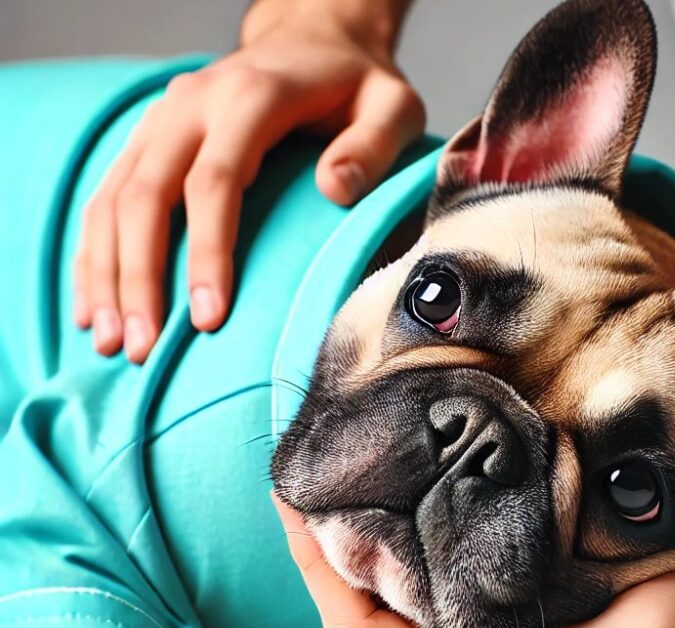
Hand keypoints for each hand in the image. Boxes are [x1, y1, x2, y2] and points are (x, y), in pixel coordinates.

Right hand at [76, 0, 423, 362]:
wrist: (312, 40)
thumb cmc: (356, 84)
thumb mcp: (390, 104)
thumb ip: (371, 146)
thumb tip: (334, 190)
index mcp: (251, 98)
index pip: (214, 181)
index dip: (207, 252)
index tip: (207, 318)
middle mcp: (192, 104)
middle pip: (145, 194)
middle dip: (139, 277)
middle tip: (143, 348)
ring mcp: (162, 120)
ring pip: (112, 199)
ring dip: (105, 273)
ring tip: (111, 341)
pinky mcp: (148, 139)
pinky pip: (105, 197)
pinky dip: (94, 253)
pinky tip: (93, 306)